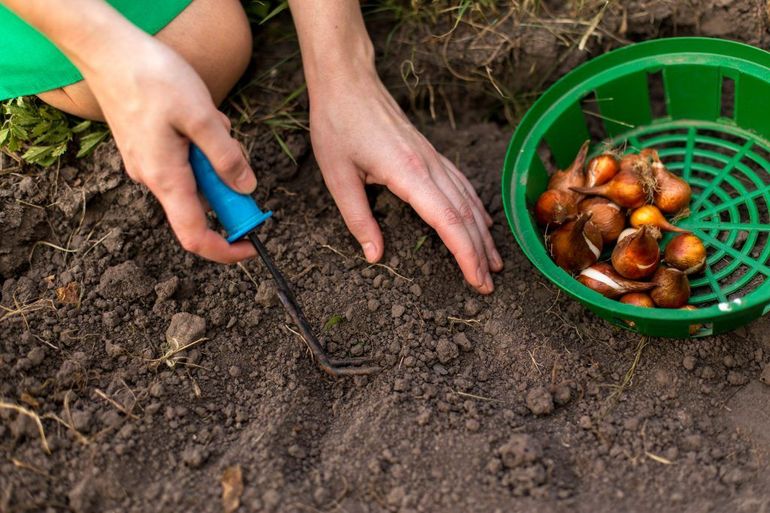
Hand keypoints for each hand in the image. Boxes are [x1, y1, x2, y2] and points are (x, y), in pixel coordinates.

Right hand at [79, 32, 257, 262]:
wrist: (107, 50)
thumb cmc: (152, 78)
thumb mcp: (202, 117)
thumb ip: (226, 157)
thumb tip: (246, 189)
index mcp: (166, 178)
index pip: (195, 236)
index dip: (226, 249)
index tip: (252, 245)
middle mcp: (153, 179)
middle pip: (201, 204)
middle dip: (226, 181)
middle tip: (230, 144)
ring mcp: (148, 164)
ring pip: (196, 177)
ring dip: (214, 156)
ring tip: (208, 118)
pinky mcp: (148, 149)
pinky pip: (185, 160)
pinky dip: (200, 144)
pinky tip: (196, 115)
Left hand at [309, 70, 502, 293]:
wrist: (348, 83)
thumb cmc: (338, 125)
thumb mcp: (338, 177)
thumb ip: (358, 219)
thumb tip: (374, 255)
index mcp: (408, 173)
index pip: (447, 221)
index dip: (465, 254)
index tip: (477, 279)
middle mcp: (429, 166)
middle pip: (465, 215)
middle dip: (479, 252)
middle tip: (488, 284)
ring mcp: (433, 158)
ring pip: (468, 200)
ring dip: (483, 233)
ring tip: (494, 262)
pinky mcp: (430, 153)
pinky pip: (461, 184)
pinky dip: (476, 208)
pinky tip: (482, 222)